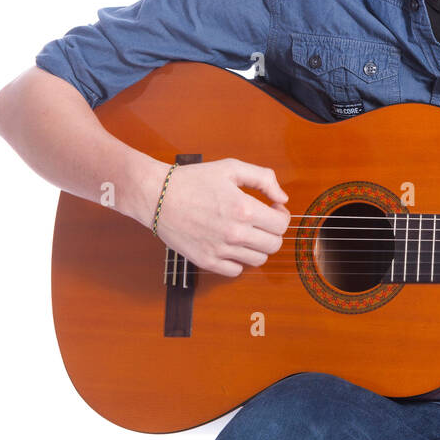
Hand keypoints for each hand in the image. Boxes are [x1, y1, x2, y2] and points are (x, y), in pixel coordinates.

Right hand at [151, 158, 290, 276]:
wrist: (156, 196)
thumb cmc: (193, 180)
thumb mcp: (232, 168)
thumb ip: (264, 179)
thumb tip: (283, 199)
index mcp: (244, 209)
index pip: (281, 224)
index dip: (281, 215)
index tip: (273, 209)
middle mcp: (235, 233)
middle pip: (274, 244)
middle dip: (272, 232)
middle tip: (262, 222)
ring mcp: (220, 250)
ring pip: (258, 260)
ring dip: (258, 247)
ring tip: (246, 232)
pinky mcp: (206, 261)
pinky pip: (236, 271)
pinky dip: (239, 261)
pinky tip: (231, 245)